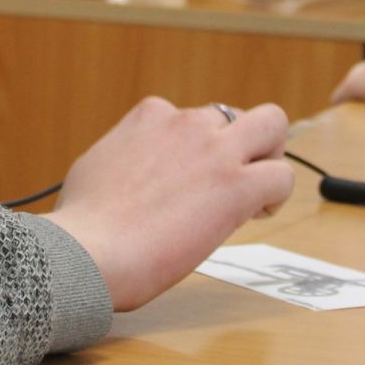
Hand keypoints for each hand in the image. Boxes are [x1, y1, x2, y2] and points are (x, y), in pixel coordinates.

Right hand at [46, 97, 293, 311]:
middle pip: (237, 113)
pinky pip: (282, 176)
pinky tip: (253, 216)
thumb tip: (130, 171)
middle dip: (243, 141)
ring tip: (253, 195)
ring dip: (268, 158)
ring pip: (272, 126)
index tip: (187, 182)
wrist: (88, 251)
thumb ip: (124, 157)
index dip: (196, 152)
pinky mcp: (236, 185)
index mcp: (150, 116)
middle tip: (233, 178)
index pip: (191, 119)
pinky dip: (275, 196)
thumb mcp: (94, 166)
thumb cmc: (82, 225)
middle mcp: (185, 123)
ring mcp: (214, 150)